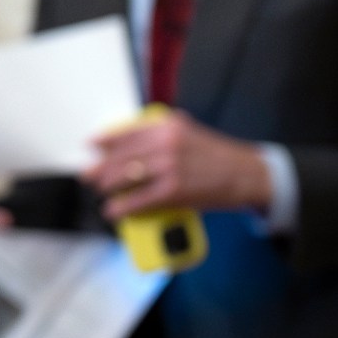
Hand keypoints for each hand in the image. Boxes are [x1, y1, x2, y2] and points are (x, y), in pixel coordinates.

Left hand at [86, 110, 271, 220]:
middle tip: (90, 175)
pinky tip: (114, 210)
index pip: (126, 133)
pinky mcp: (174, 190)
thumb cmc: (218, 156)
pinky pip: (140, 199)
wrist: (247, 174)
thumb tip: (130, 143)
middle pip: (121, 156)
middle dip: (101, 168)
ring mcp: (169, 167)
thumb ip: (162, 134)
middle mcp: (166, 143)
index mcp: (168, 126)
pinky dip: (123, 206)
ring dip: (109, 186)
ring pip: (126, 177)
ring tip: (102, 191)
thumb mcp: (189, 133)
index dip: (105, 141)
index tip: (92, 145)